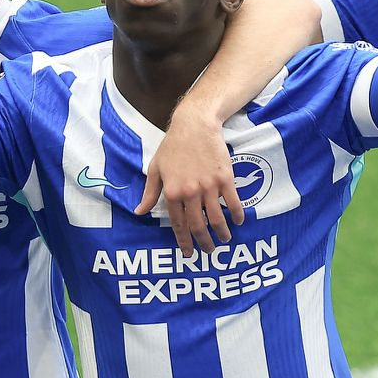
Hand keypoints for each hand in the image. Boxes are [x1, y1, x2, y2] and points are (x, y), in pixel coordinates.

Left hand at [137, 108, 240, 254]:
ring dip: (221, 233)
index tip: (188, 253)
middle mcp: (190, 192)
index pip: (178, 224)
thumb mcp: (155, 169)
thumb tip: (139, 212)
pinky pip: (233, 202)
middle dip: (203, 242)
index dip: (183, 241)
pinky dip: (237, 215)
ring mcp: (209, 186)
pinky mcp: (225, 178)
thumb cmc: (173, 146)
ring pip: (217, 218)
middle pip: (198, 225)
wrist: (195, 125)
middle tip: (208, 250)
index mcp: (172, 192)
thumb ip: (149, 193)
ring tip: (224, 239)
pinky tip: (238, 221)